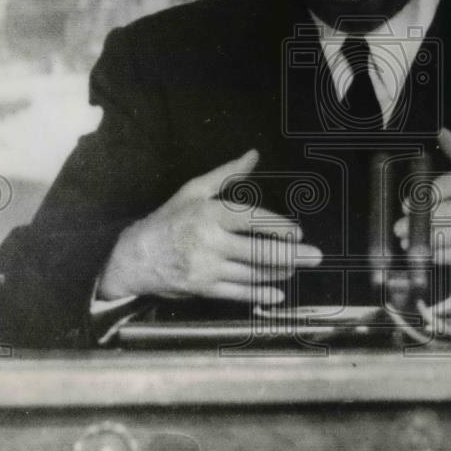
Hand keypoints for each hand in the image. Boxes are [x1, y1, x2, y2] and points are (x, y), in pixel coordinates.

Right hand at [98, 149, 322, 302]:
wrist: (136, 257)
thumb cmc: (169, 219)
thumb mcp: (194, 190)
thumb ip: (227, 175)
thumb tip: (253, 155)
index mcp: (209, 214)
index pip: (251, 219)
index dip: (277, 226)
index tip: (297, 231)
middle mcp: (209, 242)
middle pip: (258, 250)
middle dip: (291, 255)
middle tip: (315, 256)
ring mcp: (206, 268)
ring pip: (251, 273)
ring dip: (279, 272)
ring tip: (297, 269)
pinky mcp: (203, 288)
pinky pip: (237, 293)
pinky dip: (259, 295)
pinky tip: (277, 295)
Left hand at [394, 129, 450, 282]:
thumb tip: (439, 132)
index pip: (449, 184)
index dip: (424, 196)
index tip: (408, 205)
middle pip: (449, 209)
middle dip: (421, 221)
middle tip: (401, 227)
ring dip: (427, 241)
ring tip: (410, 243)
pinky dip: (444, 256)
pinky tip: (430, 256)